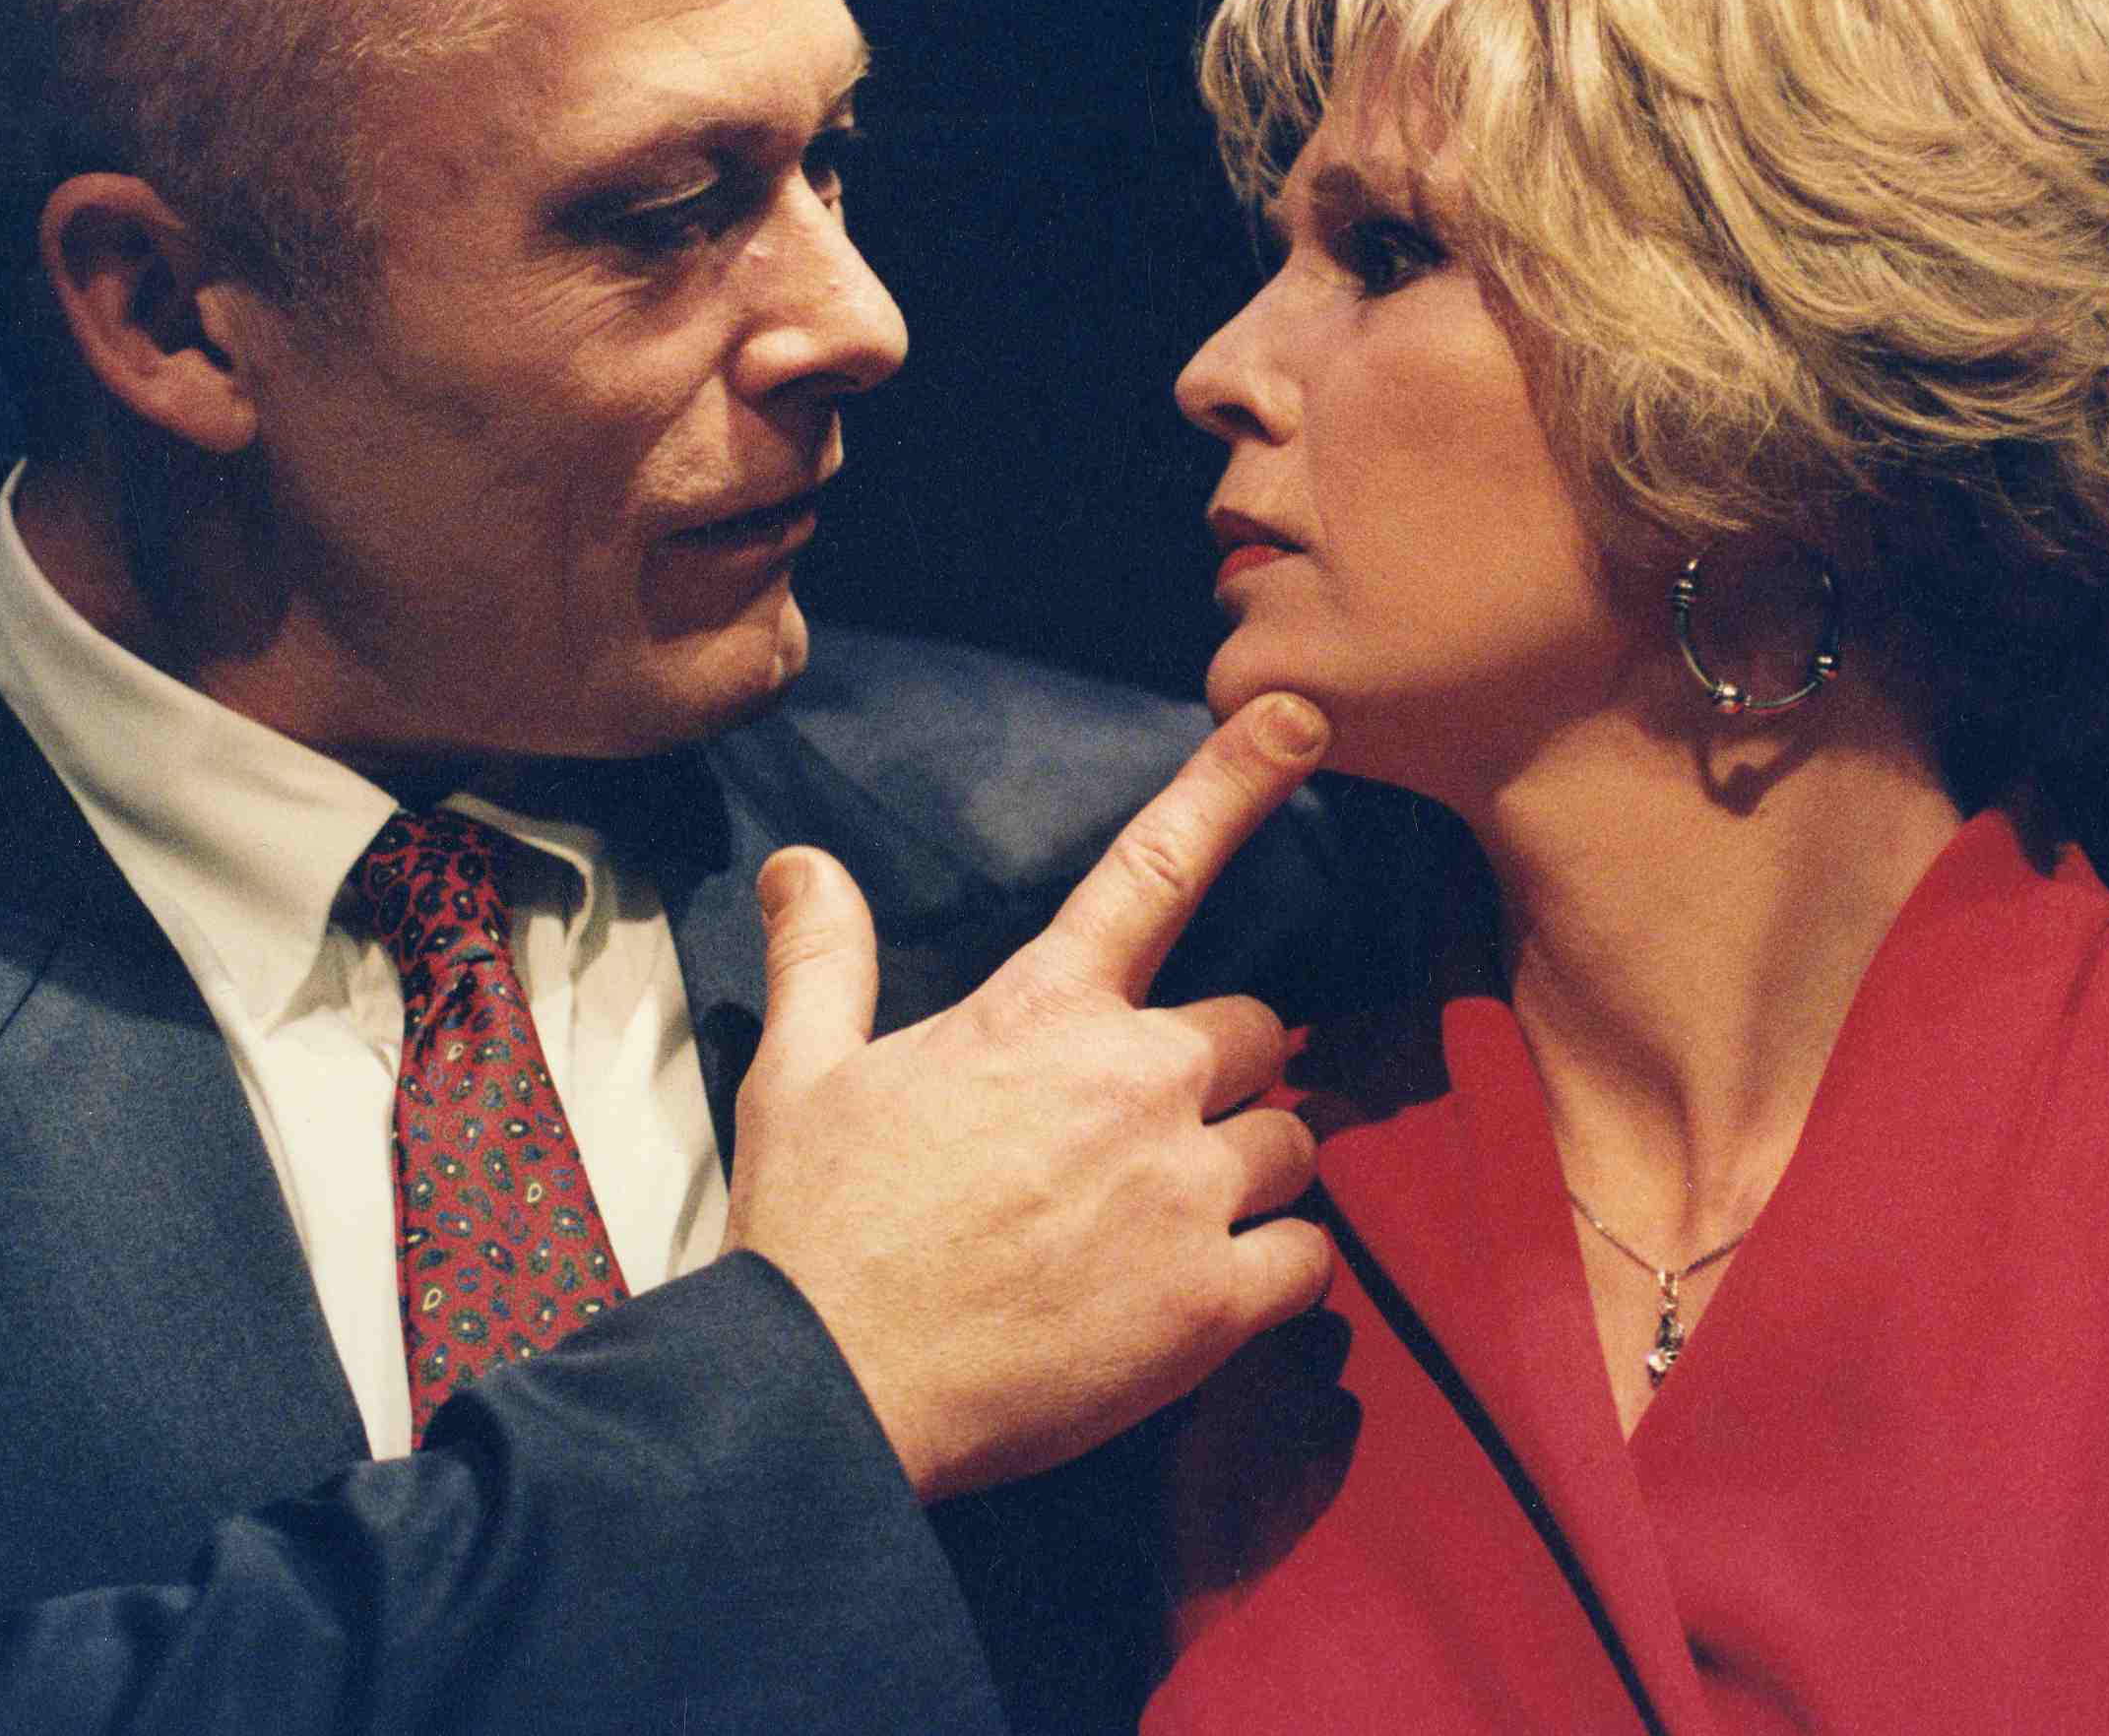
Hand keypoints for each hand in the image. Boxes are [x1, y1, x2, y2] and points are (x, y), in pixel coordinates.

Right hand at [725, 692, 1337, 1500]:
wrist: (829, 1389)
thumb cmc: (815, 1229)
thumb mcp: (800, 1073)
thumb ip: (826, 957)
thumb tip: (805, 862)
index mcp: (1044, 1011)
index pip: (1155, 867)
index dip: (1237, 782)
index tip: (1301, 719)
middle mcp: (1136, 1079)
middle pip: (1251, 1035)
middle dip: (1214, 1078)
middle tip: (1142, 1142)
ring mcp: (1183, 1191)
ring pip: (1290, 1145)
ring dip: (1249, 1175)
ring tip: (1165, 1228)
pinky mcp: (1213, 1303)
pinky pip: (1308, 1259)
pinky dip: (1277, 1273)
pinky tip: (1209, 1298)